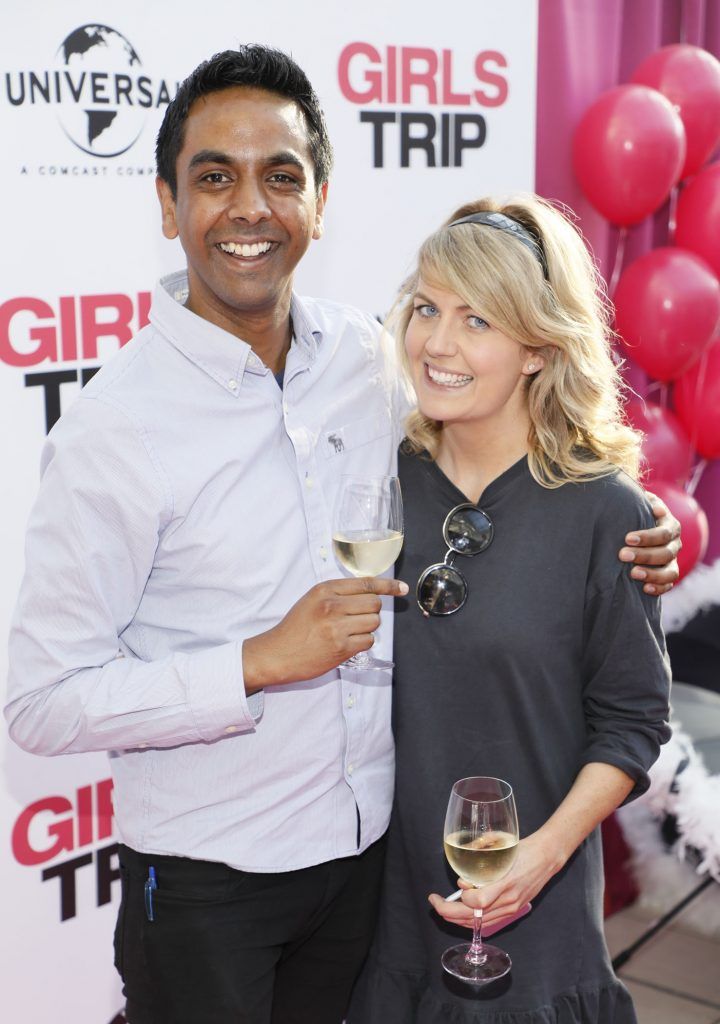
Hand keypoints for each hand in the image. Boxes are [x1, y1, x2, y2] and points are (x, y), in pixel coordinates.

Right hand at [242, 577, 407, 690]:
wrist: (278, 653)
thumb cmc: (296, 627)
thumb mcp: (312, 599)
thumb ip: (338, 593)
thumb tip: (372, 592)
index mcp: (324, 590)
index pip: (365, 584)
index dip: (387, 586)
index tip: (402, 588)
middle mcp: (331, 606)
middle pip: (374, 604)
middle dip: (371, 611)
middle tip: (355, 618)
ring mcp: (337, 628)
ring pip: (374, 623)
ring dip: (367, 628)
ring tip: (349, 631)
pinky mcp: (341, 648)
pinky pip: (368, 641)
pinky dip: (362, 643)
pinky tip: (346, 643)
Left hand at [428, 832, 562, 930]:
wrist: (547, 856)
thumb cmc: (524, 848)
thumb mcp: (502, 847)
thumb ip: (481, 860)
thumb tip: (462, 878)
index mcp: (506, 883)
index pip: (478, 901)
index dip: (463, 897)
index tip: (457, 886)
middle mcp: (509, 900)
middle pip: (474, 917)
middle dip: (449, 912)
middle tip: (434, 902)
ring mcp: (512, 907)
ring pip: (479, 923)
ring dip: (457, 919)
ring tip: (443, 909)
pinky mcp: (514, 910)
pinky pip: (489, 922)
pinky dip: (472, 921)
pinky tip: (461, 914)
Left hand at [618, 491, 680, 594]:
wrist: (633, 526)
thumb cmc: (634, 512)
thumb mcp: (639, 502)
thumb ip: (644, 501)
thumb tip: (656, 509)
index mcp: (670, 525)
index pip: (664, 533)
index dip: (647, 537)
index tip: (627, 538)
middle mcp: (674, 543)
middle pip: (665, 553)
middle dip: (644, 555)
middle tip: (622, 555)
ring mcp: (672, 560)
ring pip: (670, 571)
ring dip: (653, 574)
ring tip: (633, 573)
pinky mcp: (667, 574)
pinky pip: (668, 584)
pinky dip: (659, 588)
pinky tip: (644, 589)